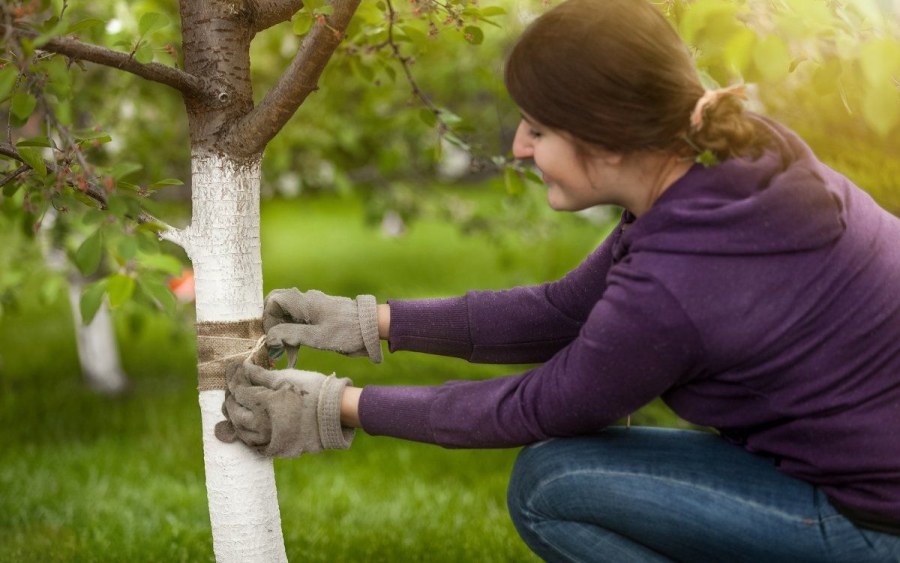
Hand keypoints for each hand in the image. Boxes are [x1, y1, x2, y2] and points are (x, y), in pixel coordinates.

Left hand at [214, 360, 353, 457]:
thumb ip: (261, 375)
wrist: (336, 413)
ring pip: (242, 432)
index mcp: (264, 403)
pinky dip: (248, 436)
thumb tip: (243, 368)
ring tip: (236, 410)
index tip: (233, 371)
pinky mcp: (278, 449)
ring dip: (236, 420)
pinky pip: (255, 446)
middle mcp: (262, 425)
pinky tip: (248, 428)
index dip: (234, 379)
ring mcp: (269, 440)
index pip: (239, 391)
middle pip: (235, 413)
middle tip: (232, 392)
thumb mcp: (287, 378)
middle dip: (230, 401)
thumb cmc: (313, 390)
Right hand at [263, 288, 381, 363]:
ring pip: (289, 316)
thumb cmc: (346, 332)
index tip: (272, 337)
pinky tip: (296, 352)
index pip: (273, 301)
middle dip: (273, 327)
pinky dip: (294, 335)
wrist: (373, 328)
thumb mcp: (316, 337)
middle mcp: (307, 301)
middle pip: (279, 307)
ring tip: (287, 355)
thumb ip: (290, 335)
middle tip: (276, 345)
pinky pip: (299, 322)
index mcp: (305, 302)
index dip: (267, 318)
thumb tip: (269, 337)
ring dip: (284, 334)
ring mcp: (314, 307)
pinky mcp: (320, 315)